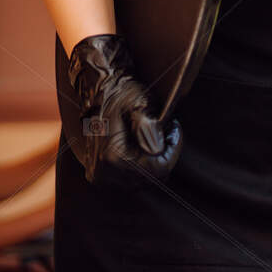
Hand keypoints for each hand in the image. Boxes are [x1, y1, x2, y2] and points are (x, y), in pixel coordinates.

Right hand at [64, 33, 180, 183]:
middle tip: (164, 130)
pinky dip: (140, 164)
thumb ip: (149, 127)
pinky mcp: (100, 176)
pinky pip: (130, 178)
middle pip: (151, 177)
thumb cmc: (122, 93)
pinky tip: (140, 145)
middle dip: (164, 155)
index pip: (160, 169)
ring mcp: (100, 177)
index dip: (173, 149)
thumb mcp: (140, 104)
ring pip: (142, 180)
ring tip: (152, 135)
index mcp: (113, 156)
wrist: (98, 91)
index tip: (173, 128)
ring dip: (153, 160)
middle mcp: (104, 173)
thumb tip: (157, 150)